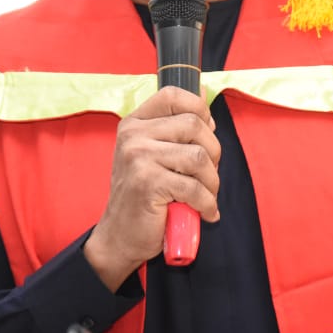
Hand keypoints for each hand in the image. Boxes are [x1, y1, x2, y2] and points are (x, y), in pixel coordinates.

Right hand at [83, 86, 220, 290]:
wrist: (119, 236)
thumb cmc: (143, 195)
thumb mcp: (153, 154)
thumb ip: (174, 129)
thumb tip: (206, 98)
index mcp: (134, 123)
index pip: (173, 95)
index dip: (199, 109)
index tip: (206, 134)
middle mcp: (133, 135)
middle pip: (194, 125)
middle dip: (213, 152)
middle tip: (207, 175)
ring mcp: (138, 158)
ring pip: (198, 157)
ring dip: (212, 181)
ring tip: (206, 195)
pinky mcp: (147, 183)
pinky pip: (194, 187)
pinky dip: (207, 203)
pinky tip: (205, 212)